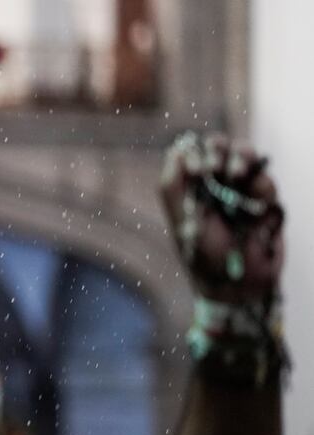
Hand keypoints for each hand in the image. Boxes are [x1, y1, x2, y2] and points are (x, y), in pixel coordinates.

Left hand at [160, 132, 283, 301]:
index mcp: (188, 190)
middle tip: (216, 169)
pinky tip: (256, 207)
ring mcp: (240, 190)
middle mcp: (213, 185)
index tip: (199, 172)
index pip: (191, 154)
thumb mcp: (183, 223)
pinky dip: (262, 187)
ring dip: (242, 158)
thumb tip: (176, 151)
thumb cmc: (205, 258)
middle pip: (219, 146)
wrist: (241, 284)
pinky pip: (265, 180)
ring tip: (237, 176)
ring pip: (245, 155)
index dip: (194, 153)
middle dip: (218, 150)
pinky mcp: (264, 200)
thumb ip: (173, 187)